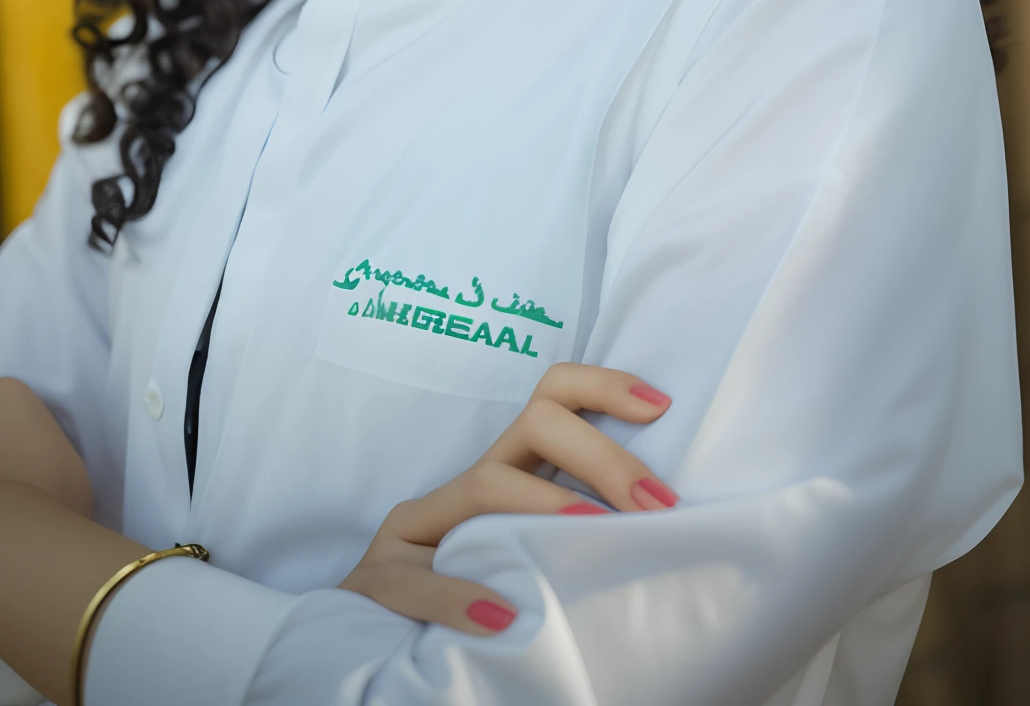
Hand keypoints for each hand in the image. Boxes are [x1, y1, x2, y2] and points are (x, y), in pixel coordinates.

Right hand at [339, 364, 675, 634]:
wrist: (368, 642)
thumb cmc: (474, 599)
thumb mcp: (527, 557)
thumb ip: (573, 535)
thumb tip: (661, 529)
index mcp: (506, 474)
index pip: (551, 398)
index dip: (604, 387)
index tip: (660, 405)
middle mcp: (464, 487)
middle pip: (534, 426)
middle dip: (601, 455)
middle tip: (656, 502)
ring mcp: (416, 528)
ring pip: (485, 485)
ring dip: (547, 507)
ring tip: (596, 536)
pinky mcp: (378, 577)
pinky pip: (415, 579)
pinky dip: (458, 597)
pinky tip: (501, 618)